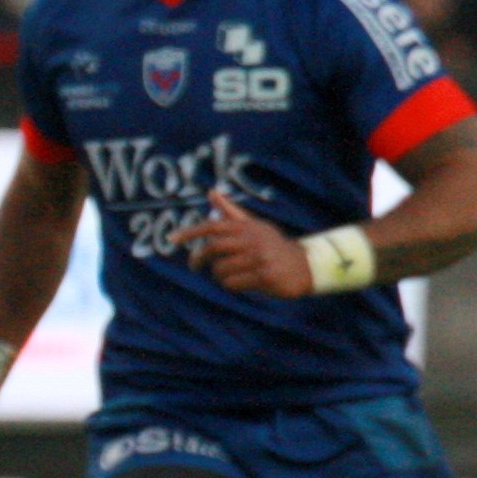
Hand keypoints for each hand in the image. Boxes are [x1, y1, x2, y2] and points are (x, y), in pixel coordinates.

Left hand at [178, 189, 311, 296]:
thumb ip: (231, 212)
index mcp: (247, 226)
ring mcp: (260, 258)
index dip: (190, 232)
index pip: (213, 226)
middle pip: (212, 248)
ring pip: (220, 269)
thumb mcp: (254, 226)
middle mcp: (253, 239)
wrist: (305, 265)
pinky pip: (232, 283)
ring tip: (229, 274)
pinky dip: (230, 285)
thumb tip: (211, 192)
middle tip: (194, 265)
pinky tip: (241, 282)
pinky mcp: (265, 276)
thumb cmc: (272, 245)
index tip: (172, 239)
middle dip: (199, 258)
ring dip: (219, 275)